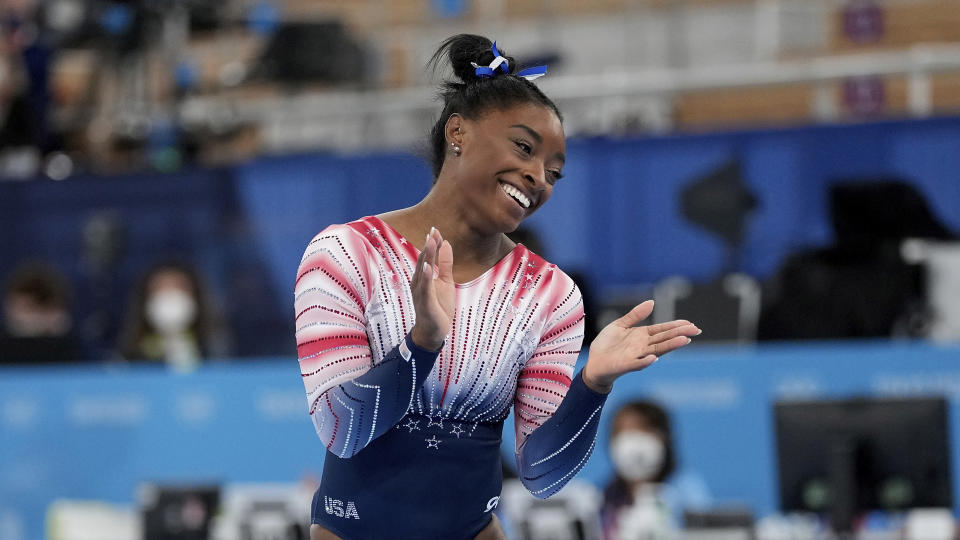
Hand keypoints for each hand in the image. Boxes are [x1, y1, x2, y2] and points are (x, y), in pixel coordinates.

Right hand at [409, 227, 454, 350]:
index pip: (427, 256)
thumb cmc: (438, 306)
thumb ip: (445, 264)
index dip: (432, 243)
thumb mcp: (446, 282)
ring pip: (423, 271)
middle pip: (423, 260)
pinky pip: (425, 288)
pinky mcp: (425, 302)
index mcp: (423, 277)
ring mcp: (421, 292)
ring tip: (431, 242)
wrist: (433, 331)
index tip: (436, 230)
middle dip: (429, 246)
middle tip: (433, 230)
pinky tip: (428, 267)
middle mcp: (418, 282)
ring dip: (426, 256)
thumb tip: (446, 243)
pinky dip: (426, 277)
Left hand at [582, 300, 699, 392]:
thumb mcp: (620, 325)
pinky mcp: (625, 365)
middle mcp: (642, 346)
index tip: (691, 324)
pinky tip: (654, 358)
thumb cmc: (607, 345)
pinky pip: (637, 363)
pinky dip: (645, 361)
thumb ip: (635, 315)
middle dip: (679, 334)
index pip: (663, 330)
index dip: (676, 326)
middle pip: (664, 338)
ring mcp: (636, 356)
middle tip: (695, 330)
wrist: (594, 362)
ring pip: (656, 350)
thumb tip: (652, 302)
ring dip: (670, 345)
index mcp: (642, 335)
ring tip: (685, 340)